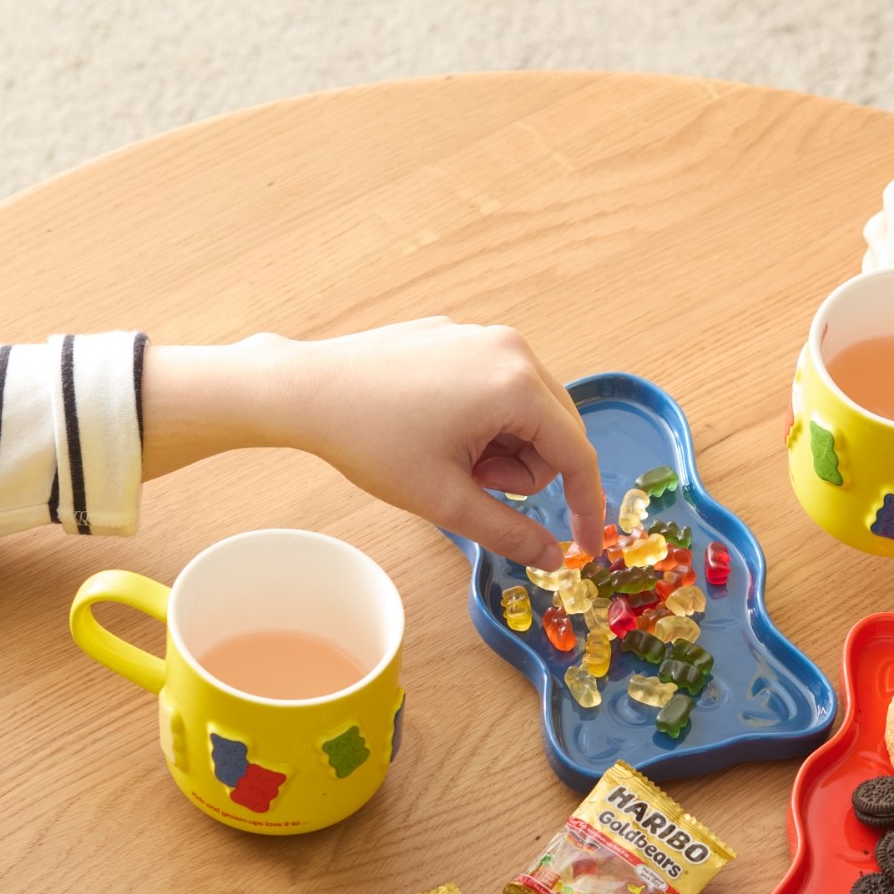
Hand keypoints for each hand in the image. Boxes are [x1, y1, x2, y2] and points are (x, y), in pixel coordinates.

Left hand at [278, 318, 604, 568]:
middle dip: (525, 471)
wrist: (306, 390)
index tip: (585, 546)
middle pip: (558, 433)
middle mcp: (512, 350)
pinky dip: (484, 420)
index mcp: (516, 386)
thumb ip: (510, 532)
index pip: (578, 455)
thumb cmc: (370, 441)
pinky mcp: (463, 336)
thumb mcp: (446, 501)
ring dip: (503, 447)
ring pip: (531, 413)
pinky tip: (437, 428)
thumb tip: (552, 558)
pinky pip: (501, 388)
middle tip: (473, 483)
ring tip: (450, 455)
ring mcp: (486, 336)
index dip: (587, 506)